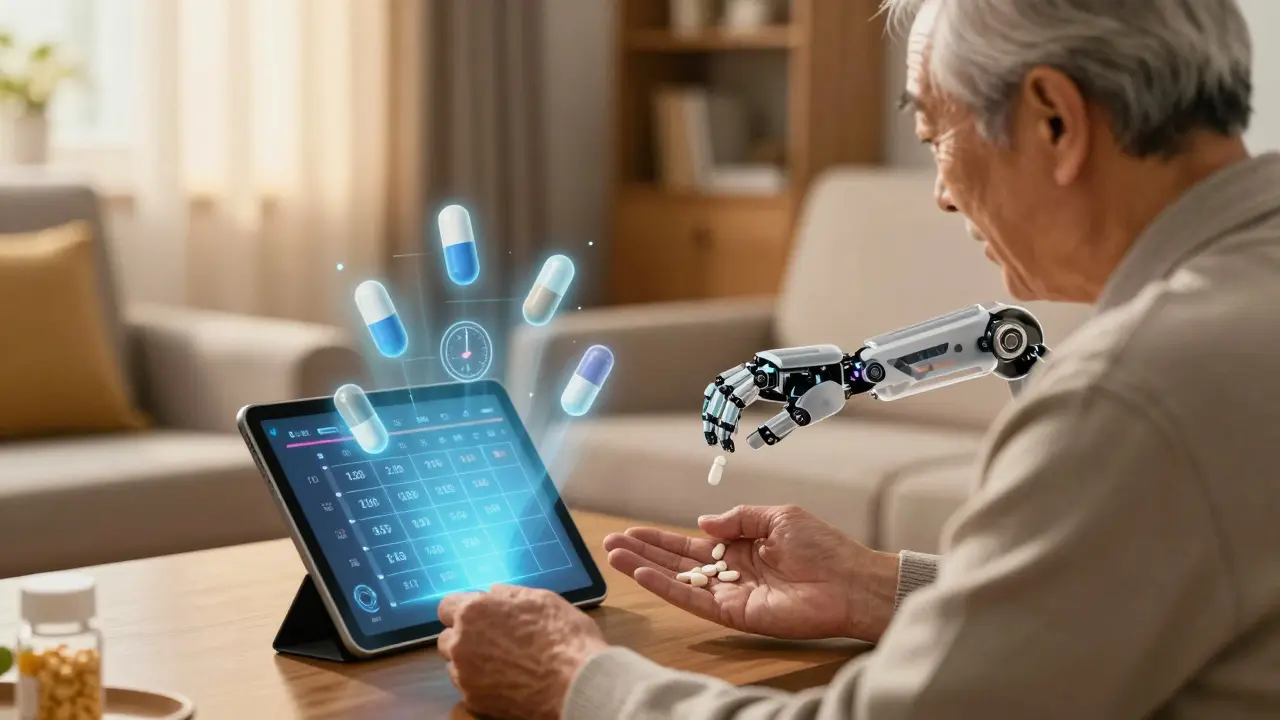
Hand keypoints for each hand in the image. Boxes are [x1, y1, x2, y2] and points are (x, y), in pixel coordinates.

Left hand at [438, 584, 608, 719]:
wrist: (576, 683)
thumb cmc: (563, 636)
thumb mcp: (541, 599)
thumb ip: (509, 595)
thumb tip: (494, 593)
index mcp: (474, 612)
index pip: (446, 607)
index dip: (463, 610)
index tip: (478, 616)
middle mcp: (461, 643)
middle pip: (447, 639)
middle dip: (465, 638)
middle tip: (494, 642)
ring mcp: (465, 675)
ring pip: (456, 665)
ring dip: (472, 662)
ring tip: (503, 664)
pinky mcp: (474, 701)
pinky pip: (469, 688)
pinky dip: (483, 685)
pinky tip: (508, 682)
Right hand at [604, 505, 899, 642]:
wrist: (850, 580)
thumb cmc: (824, 547)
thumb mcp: (778, 516)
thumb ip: (738, 518)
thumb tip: (702, 522)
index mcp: (741, 547)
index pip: (690, 544)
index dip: (660, 538)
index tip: (632, 532)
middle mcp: (731, 572)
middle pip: (677, 562)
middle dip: (643, 553)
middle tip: (611, 544)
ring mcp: (731, 593)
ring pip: (679, 582)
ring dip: (646, 569)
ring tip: (616, 557)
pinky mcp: (736, 614)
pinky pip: (695, 601)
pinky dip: (668, 590)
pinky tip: (645, 576)